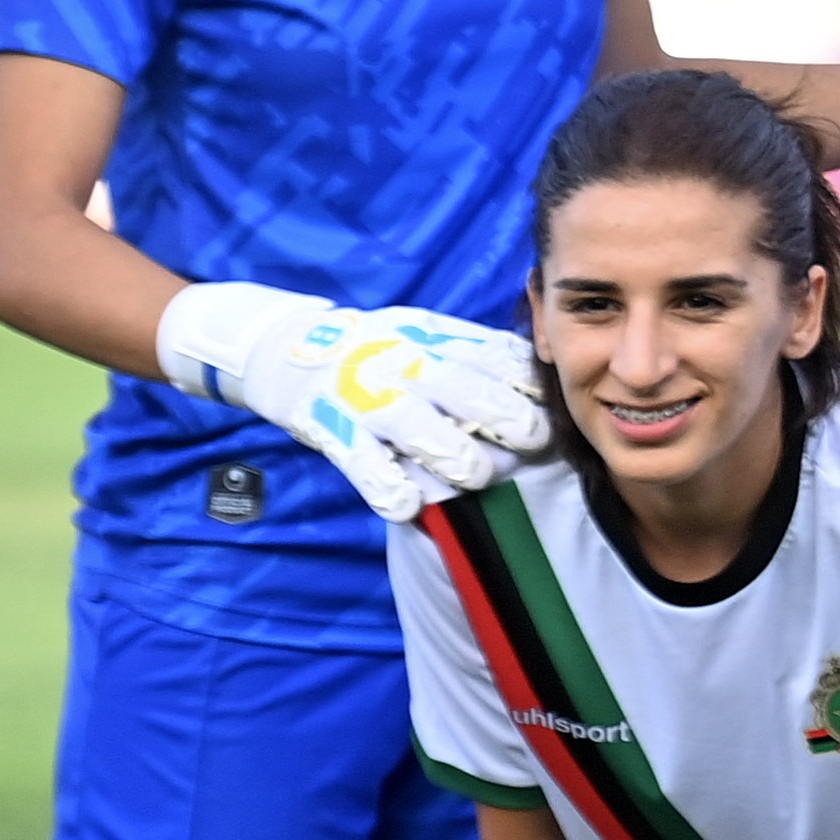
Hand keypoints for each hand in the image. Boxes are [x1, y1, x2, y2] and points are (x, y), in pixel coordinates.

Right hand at [158, 283, 550, 517]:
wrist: (287, 348)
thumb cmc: (379, 350)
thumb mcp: (425, 334)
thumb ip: (477, 352)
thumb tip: (541, 376)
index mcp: (432, 340)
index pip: (491, 356)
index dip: (527, 385)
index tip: (552, 408)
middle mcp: (402, 365)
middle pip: (463, 390)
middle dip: (505, 418)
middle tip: (530, 441)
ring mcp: (367, 400)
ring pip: (419, 430)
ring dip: (455, 457)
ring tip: (474, 476)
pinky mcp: (335, 433)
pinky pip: (367, 468)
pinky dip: (391, 491)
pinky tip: (411, 505)